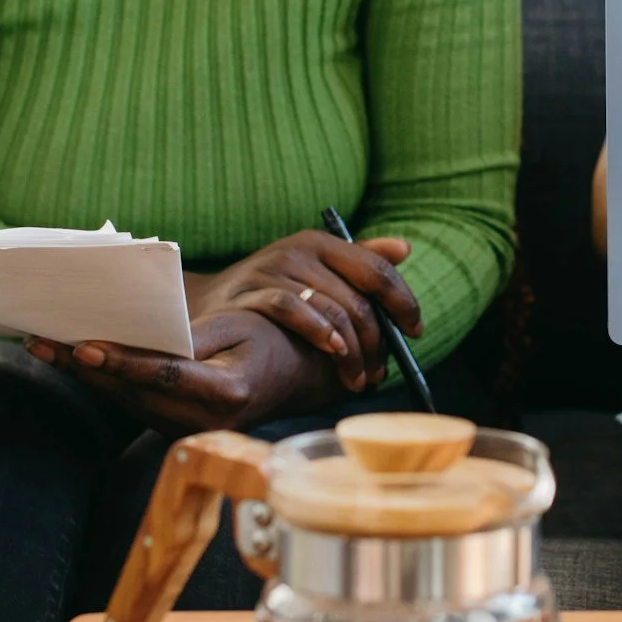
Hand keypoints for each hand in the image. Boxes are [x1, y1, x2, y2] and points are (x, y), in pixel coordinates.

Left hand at [26, 311, 339, 434]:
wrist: (291, 376)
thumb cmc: (265, 340)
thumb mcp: (238, 325)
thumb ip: (193, 337)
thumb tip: (145, 338)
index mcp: (228, 394)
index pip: (165, 376)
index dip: (122, 362)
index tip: (83, 346)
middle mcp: (205, 421)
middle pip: (132, 393)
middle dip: (83, 367)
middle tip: (40, 340)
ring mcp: (188, 430)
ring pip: (124, 401)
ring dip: (82, 375)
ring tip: (42, 345)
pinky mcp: (174, 428)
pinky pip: (131, 403)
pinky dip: (101, 381)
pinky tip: (69, 359)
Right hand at [187, 230, 421, 390]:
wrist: (206, 304)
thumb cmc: (271, 290)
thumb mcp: (314, 270)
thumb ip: (358, 261)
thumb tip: (404, 247)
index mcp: (321, 243)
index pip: (376, 269)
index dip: (402, 301)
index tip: (415, 331)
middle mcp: (299, 251)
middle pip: (358, 298)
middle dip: (376, 341)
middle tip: (379, 372)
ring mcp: (273, 270)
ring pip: (332, 308)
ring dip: (352, 349)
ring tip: (357, 377)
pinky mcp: (250, 292)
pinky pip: (292, 310)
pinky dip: (317, 332)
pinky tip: (332, 353)